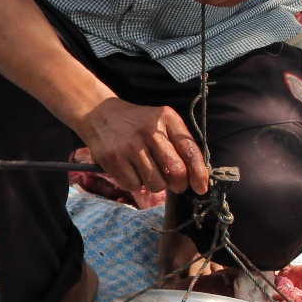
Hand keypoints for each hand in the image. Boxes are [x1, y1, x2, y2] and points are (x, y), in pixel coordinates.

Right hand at [73, 98, 208, 194]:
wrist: (100, 114)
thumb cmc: (138, 124)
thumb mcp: (161, 123)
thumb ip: (179, 145)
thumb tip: (195, 176)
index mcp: (167, 119)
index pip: (190, 151)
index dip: (199, 173)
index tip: (201, 187)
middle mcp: (150, 131)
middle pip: (175, 171)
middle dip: (179, 185)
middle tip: (175, 185)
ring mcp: (130, 145)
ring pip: (156, 183)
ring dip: (155, 185)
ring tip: (148, 172)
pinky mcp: (113, 158)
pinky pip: (134, 185)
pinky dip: (135, 184)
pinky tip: (131, 170)